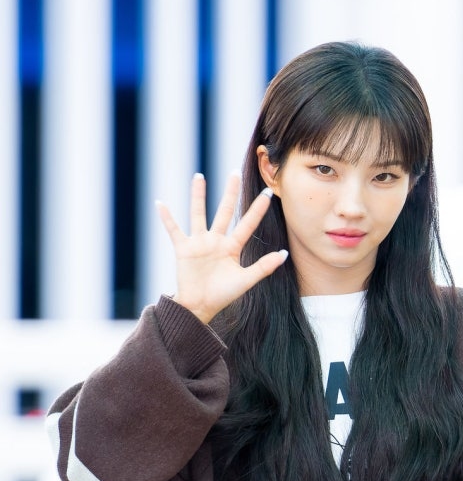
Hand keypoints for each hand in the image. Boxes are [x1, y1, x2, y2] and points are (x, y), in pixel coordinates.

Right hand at [156, 172, 287, 323]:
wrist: (199, 307)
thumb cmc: (222, 296)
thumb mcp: (245, 281)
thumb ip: (264, 267)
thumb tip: (284, 254)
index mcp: (232, 248)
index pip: (247, 224)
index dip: (257, 210)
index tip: (268, 193)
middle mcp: (216, 241)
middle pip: (225, 211)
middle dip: (230, 193)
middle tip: (234, 172)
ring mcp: (199, 243)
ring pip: (199, 214)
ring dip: (198, 196)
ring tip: (199, 176)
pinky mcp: (183, 249)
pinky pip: (174, 230)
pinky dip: (166, 218)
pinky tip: (160, 203)